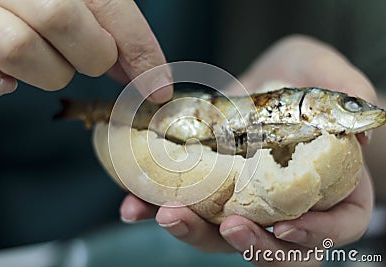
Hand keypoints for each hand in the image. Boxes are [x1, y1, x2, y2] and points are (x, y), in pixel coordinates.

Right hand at [0, 0, 171, 101]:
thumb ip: (103, 19)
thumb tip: (141, 70)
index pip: (110, 5)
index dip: (141, 51)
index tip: (158, 86)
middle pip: (65, 22)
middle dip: (91, 55)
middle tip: (89, 55)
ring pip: (21, 49)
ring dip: (49, 69)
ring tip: (44, 57)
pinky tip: (5, 74)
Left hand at [120, 35, 374, 265]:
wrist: (266, 79)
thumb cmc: (304, 78)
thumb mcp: (327, 76)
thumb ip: (347, 102)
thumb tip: (362, 135)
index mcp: (327, 188)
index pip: (333, 228)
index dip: (313, 236)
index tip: (286, 227)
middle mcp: (283, 203)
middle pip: (272, 243)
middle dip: (248, 242)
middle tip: (227, 226)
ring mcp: (241, 200)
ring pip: (221, 233)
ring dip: (194, 231)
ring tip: (166, 215)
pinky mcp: (208, 189)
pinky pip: (184, 206)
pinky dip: (156, 209)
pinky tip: (135, 205)